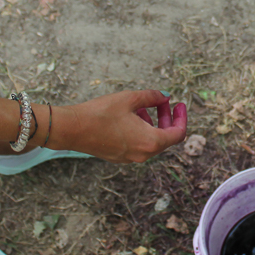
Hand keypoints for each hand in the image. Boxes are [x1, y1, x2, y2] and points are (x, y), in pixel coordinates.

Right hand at [51, 90, 186, 162]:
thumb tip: (164, 96)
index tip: (179, 104)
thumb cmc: (100, 113)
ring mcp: (130, 158)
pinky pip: (138, 144)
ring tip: (142, 106)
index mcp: (150, 142)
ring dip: (152, 123)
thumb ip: (152, 97)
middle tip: (162, 102)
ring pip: (150, 141)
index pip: (178, 134)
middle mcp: (143, 154)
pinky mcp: (119, 157)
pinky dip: (141, 130)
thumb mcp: (130, 99)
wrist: (72, 129)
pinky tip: (130, 116)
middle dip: (166, 118)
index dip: (182, 118)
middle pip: (165, 138)